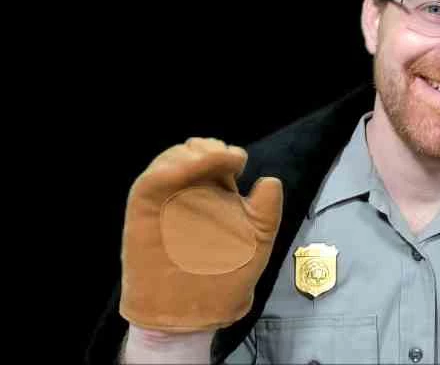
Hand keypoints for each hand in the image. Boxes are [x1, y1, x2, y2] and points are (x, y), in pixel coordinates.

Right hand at [119, 137, 282, 331]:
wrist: (192, 315)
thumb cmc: (226, 281)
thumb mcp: (257, 243)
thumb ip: (266, 211)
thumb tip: (270, 180)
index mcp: (215, 198)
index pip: (216, 162)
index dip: (225, 154)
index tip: (238, 160)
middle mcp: (189, 196)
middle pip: (193, 153)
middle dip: (209, 148)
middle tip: (226, 158)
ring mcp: (165, 202)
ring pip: (171, 160)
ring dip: (190, 153)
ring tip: (211, 159)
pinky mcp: (144, 212)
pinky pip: (150, 180)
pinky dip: (167, 166)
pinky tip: (190, 166)